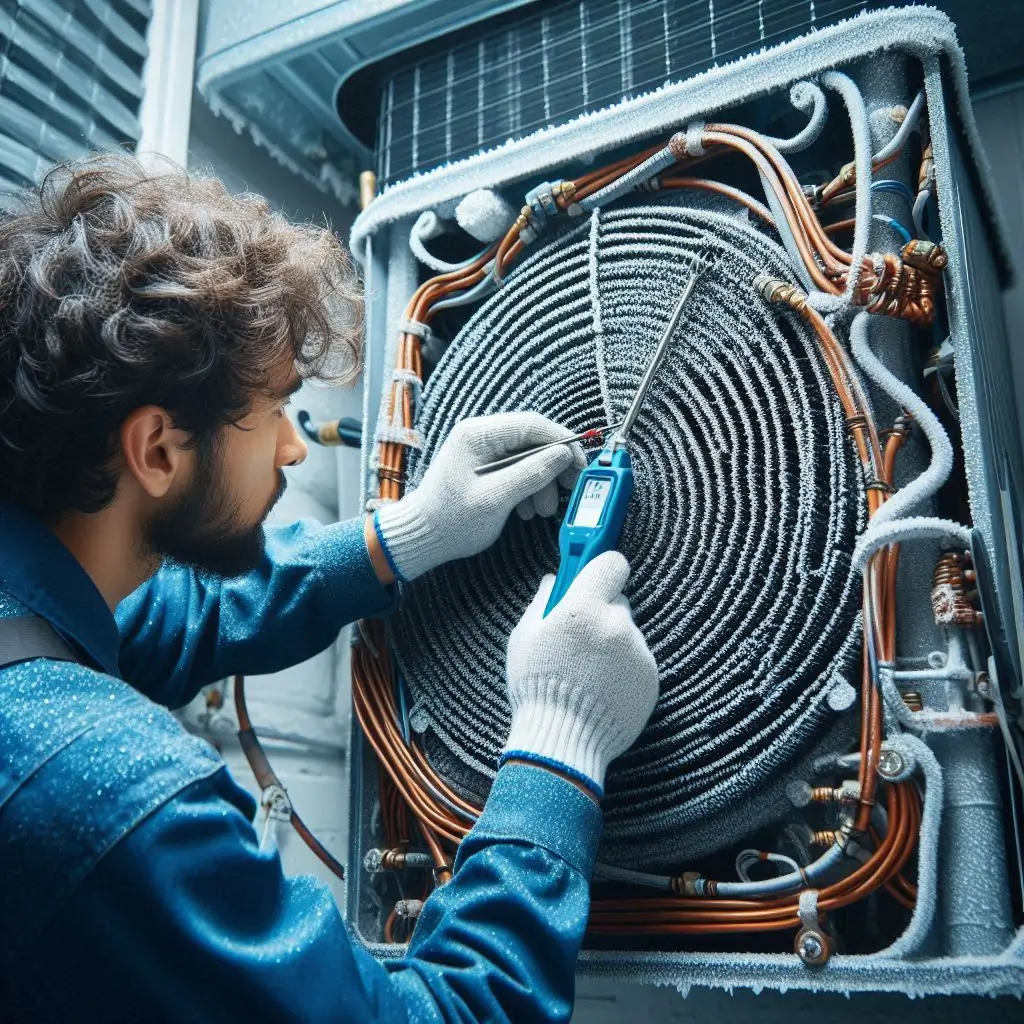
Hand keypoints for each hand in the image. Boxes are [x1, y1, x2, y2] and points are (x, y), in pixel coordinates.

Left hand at [373, 412, 584, 582]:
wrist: (424, 538)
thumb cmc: (451, 520)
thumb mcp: (496, 498)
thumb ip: (531, 473)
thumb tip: (563, 455)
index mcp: (478, 435)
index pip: (532, 425)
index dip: (562, 442)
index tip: (580, 462)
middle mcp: (481, 436)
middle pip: (532, 441)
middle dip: (553, 466)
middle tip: (569, 487)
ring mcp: (483, 451)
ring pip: (528, 457)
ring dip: (542, 482)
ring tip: (543, 509)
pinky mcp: (485, 467)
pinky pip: (517, 470)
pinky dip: (529, 488)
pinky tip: (527, 508)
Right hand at [501, 551, 658, 798]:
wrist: (563, 742)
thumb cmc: (537, 689)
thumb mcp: (524, 638)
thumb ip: (543, 602)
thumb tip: (555, 581)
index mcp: (583, 609)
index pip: (611, 562)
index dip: (602, 568)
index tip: (594, 577)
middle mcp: (616, 625)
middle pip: (617, 601)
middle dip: (600, 612)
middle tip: (578, 639)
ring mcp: (637, 652)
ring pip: (626, 633)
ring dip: (611, 644)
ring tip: (587, 673)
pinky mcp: (651, 677)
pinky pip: (637, 659)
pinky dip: (623, 668)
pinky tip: (601, 687)